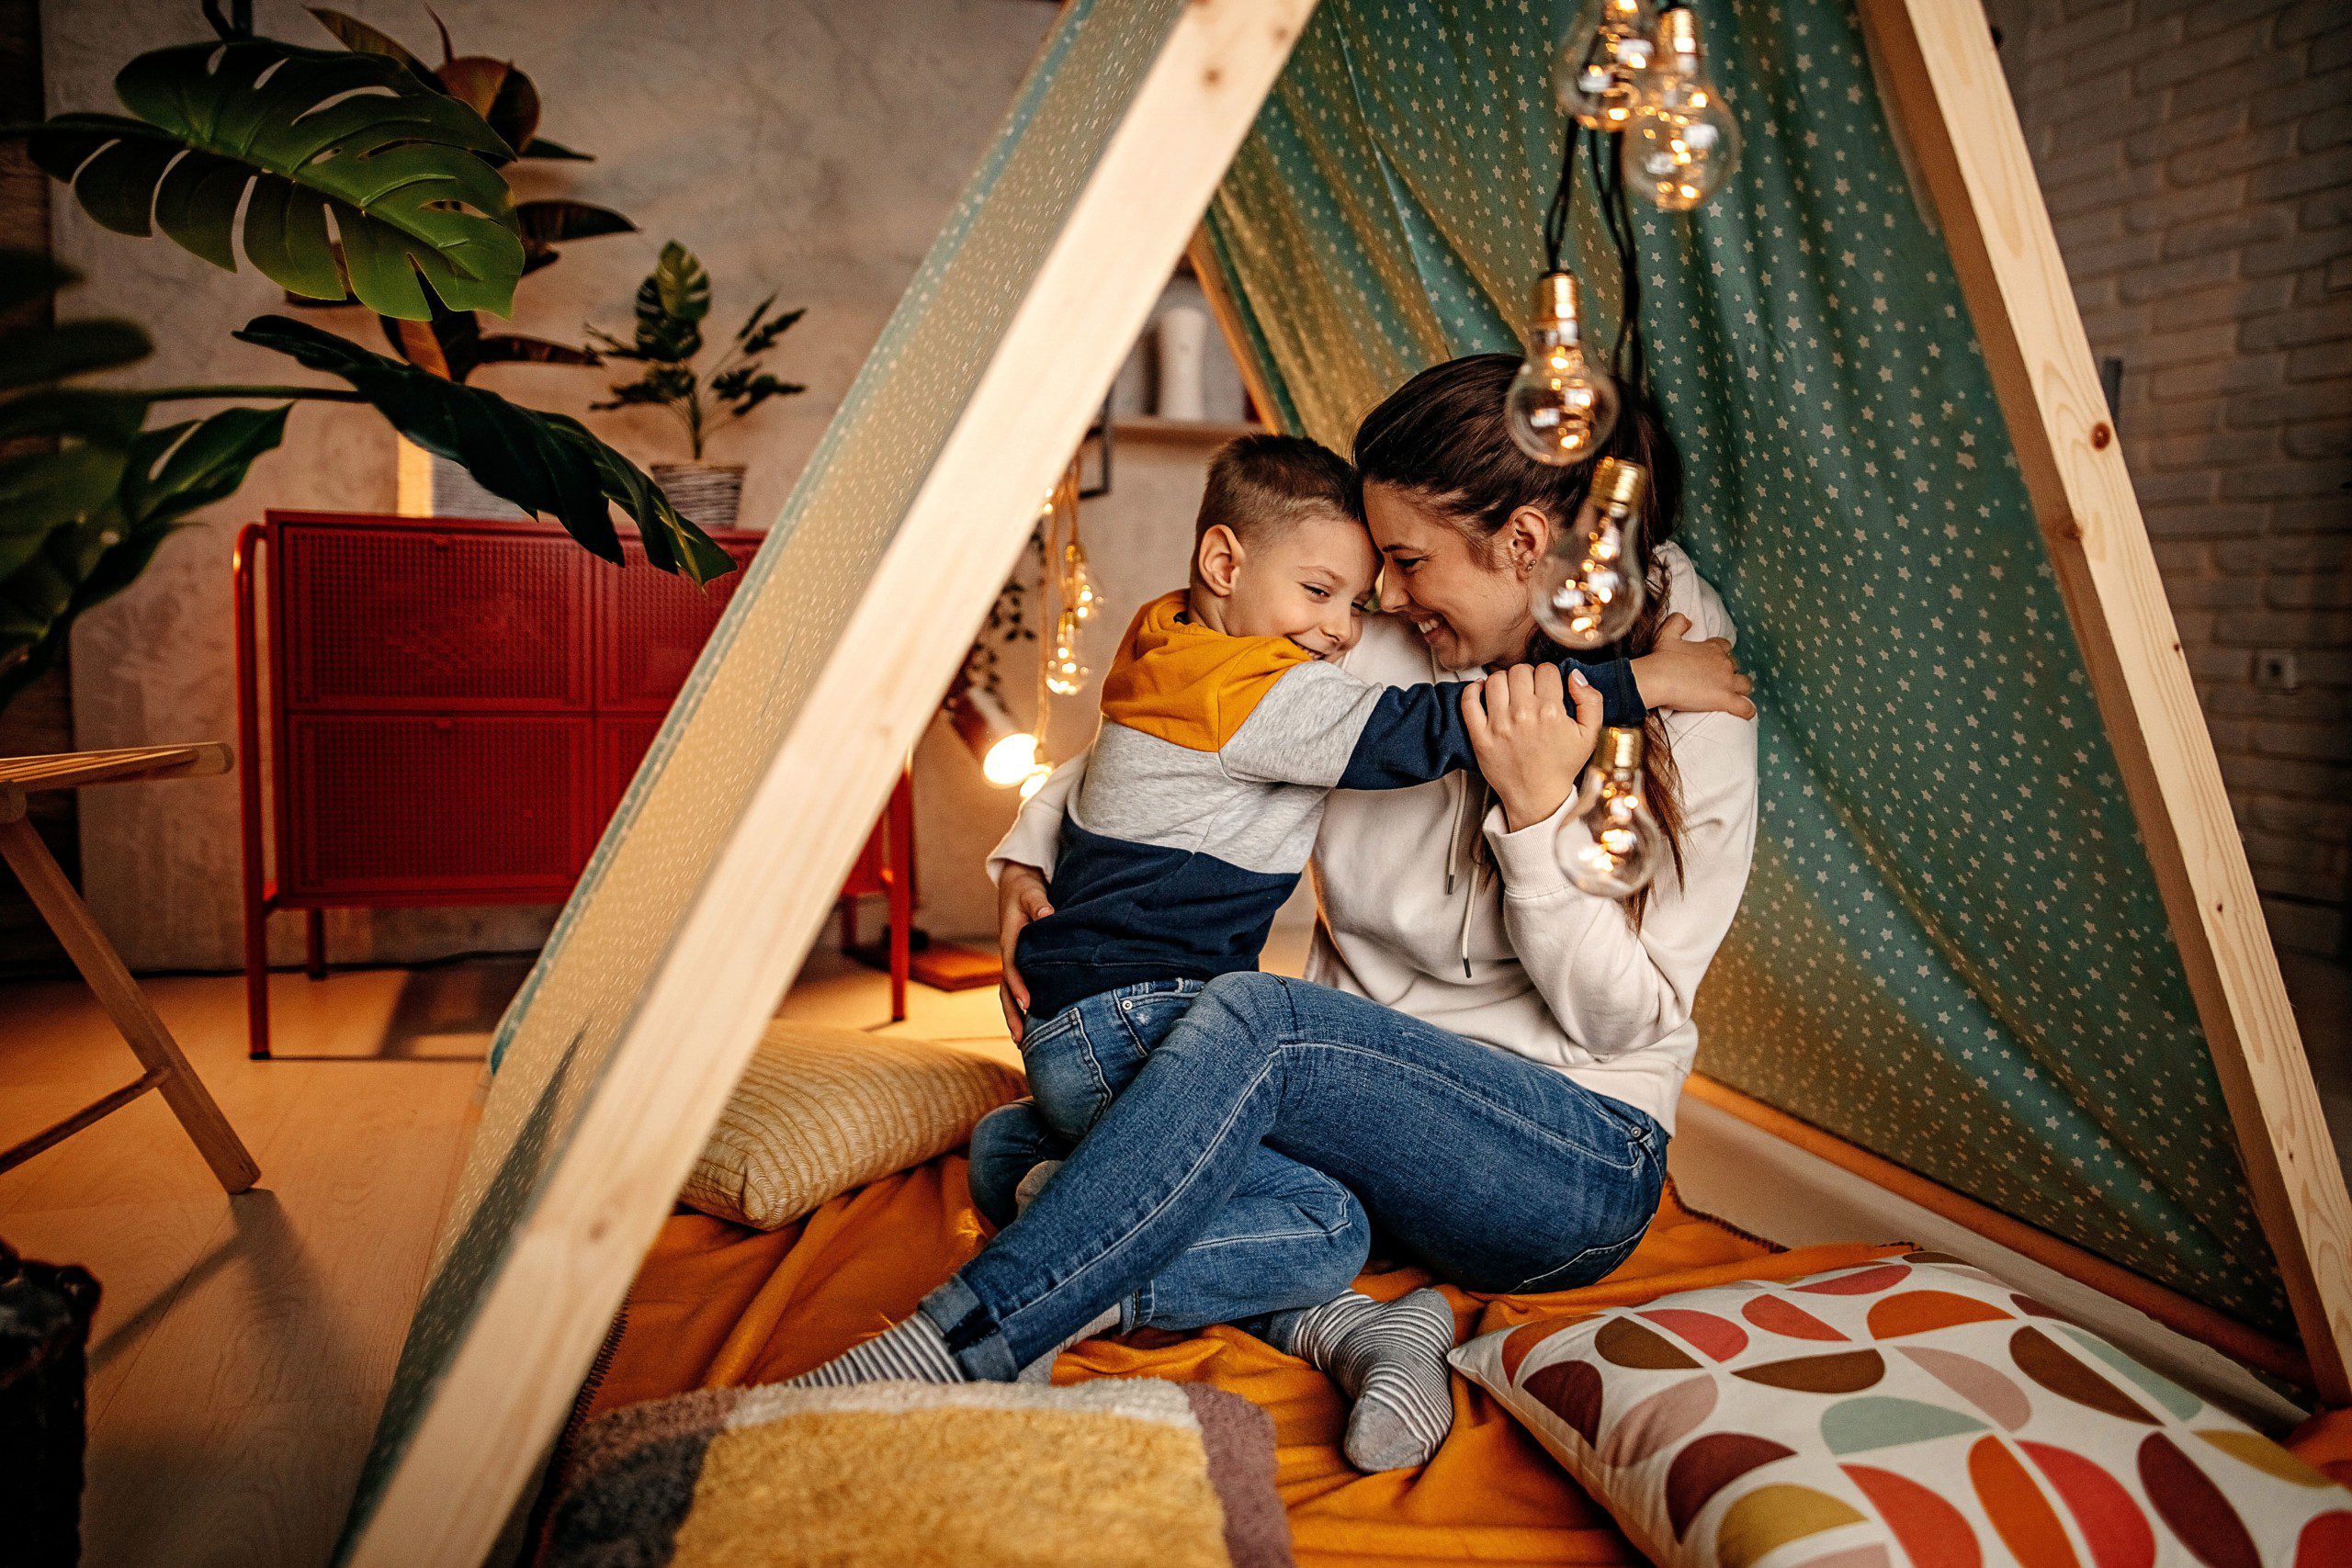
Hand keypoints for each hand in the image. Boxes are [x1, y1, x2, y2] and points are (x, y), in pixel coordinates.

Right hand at [996, 863, 1051, 1041]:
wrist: (1015, 882)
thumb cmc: (1025, 888)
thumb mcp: (1032, 891)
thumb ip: (1039, 904)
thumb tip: (1048, 915)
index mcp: (1010, 939)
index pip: (1012, 967)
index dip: (1019, 986)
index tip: (1028, 1004)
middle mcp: (1008, 953)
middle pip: (1005, 989)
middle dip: (1012, 1014)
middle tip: (1021, 1039)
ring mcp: (1013, 959)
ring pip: (1008, 993)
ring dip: (1014, 1016)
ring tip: (1022, 1043)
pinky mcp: (1020, 962)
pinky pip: (1017, 988)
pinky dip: (1020, 1006)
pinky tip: (1030, 1024)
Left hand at [1463, 662, 1604, 832]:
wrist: (1538, 797)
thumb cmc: (1561, 766)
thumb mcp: (1589, 735)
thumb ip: (1591, 700)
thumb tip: (1575, 675)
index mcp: (1551, 712)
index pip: (1546, 670)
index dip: (1548, 675)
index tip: (1546, 686)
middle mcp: (1523, 716)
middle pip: (1519, 671)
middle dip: (1526, 676)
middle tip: (1528, 690)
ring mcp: (1499, 726)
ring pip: (1495, 680)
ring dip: (1503, 681)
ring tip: (1508, 693)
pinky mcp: (1480, 737)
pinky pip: (1469, 702)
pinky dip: (1472, 691)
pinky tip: (1482, 692)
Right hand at [1628, 613, 1755, 717]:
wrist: (1659, 678)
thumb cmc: (1661, 657)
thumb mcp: (1666, 633)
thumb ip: (1678, 622)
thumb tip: (1688, 621)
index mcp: (1712, 648)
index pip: (1725, 647)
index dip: (1720, 653)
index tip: (1712, 661)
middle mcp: (1723, 663)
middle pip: (1736, 666)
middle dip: (1730, 672)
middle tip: (1717, 681)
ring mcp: (1726, 681)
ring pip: (1745, 685)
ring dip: (1741, 690)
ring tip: (1734, 696)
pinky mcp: (1725, 699)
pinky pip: (1745, 706)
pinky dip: (1747, 710)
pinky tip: (1746, 713)